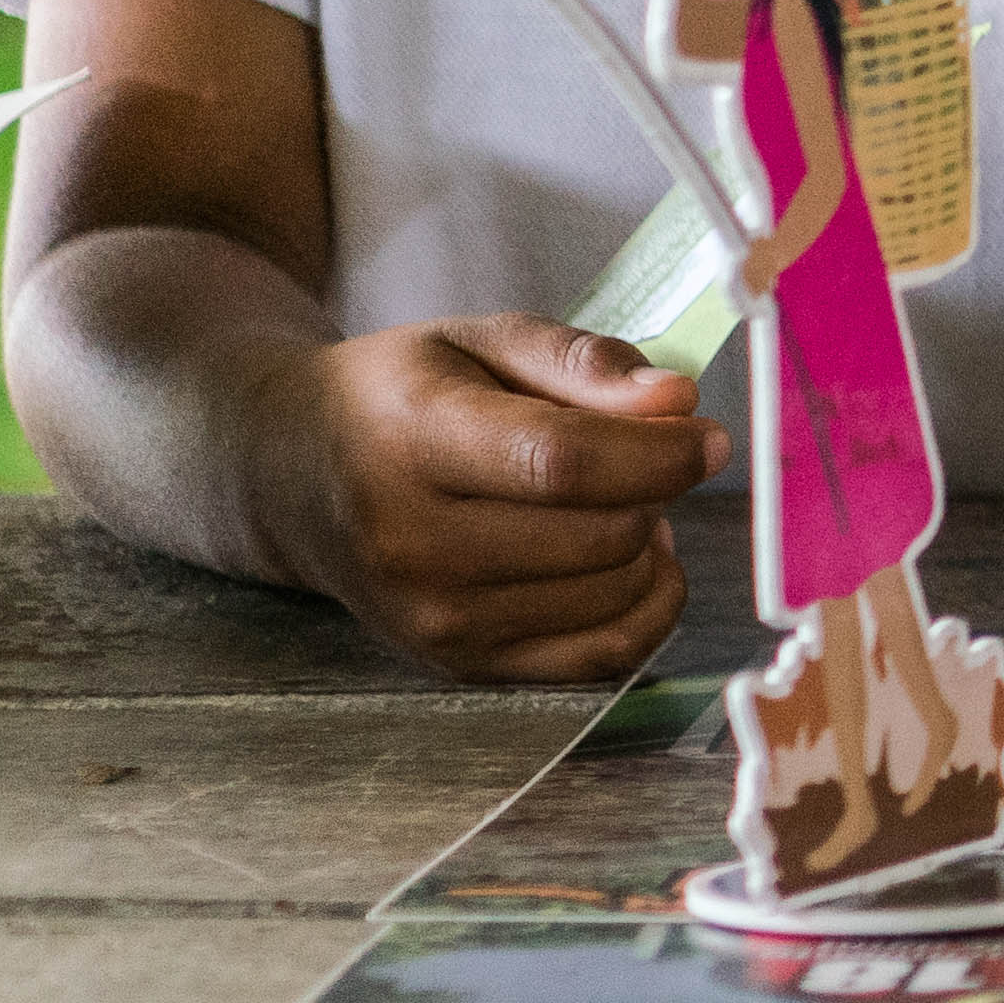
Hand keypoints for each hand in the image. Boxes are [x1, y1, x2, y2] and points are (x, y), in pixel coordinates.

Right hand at [288, 317, 719, 680]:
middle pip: (601, 533)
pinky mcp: (462, 663)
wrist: (295, 477)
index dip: (660, 451)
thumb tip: (676, 400)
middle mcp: (414, 544)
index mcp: (412, 443)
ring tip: (613, 500)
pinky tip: (631, 559)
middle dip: (655, 490)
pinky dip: (646, 606)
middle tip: (642, 456)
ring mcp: (435, 618)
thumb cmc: (400, 396)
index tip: (708, 436)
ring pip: (614, 593)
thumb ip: (580, 361)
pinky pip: (603, 655)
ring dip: (648, 543)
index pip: (563, 464)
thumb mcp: (478, 339)